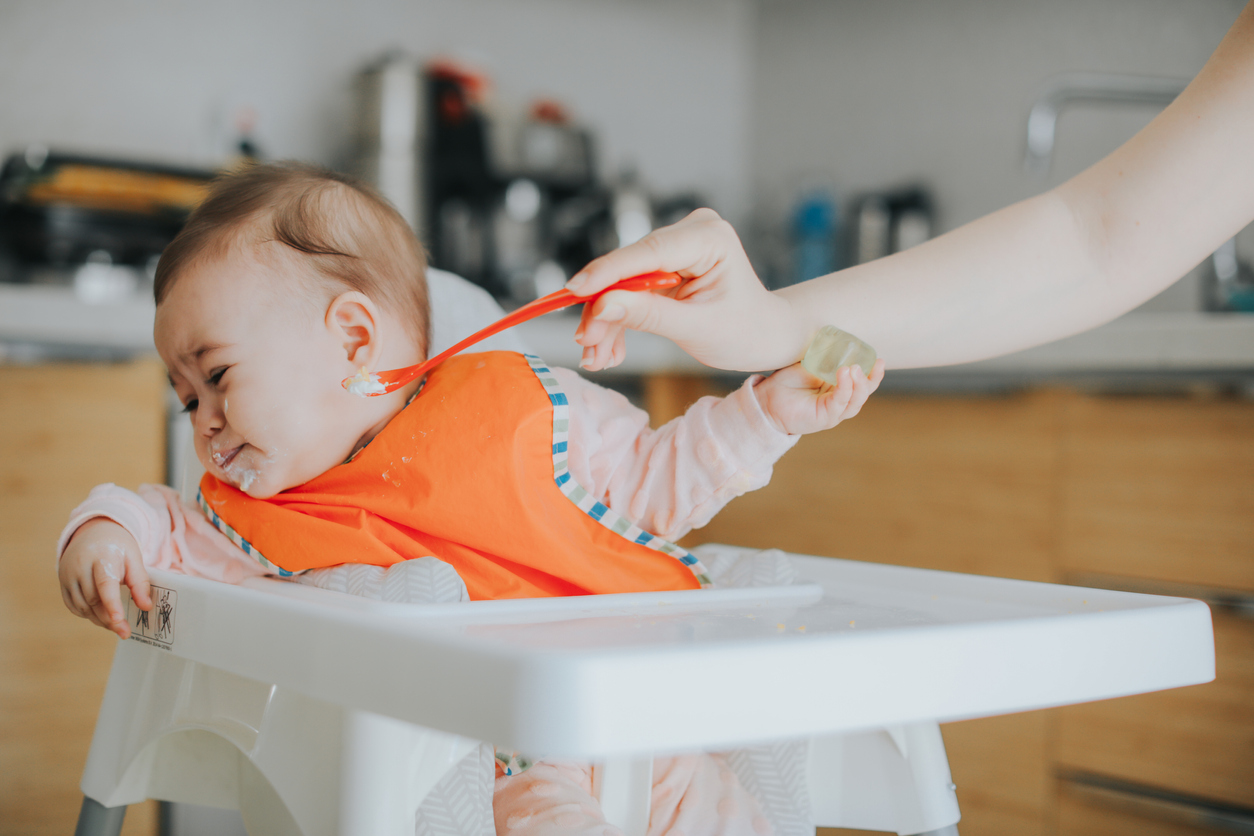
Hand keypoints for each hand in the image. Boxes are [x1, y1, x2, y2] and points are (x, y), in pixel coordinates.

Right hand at [58, 518, 149, 638]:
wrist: (93, 533)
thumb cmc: (118, 547)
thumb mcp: (134, 558)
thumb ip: (140, 582)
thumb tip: (146, 607)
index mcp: (102, 557)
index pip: (105, 585)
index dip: (112, 605)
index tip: (119, 621)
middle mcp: (80, 566)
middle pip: (94, 600)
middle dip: (109, 619)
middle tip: (125, 631)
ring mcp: (68, 575)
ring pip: (83, 606)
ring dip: (99, 619)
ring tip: (116, 626)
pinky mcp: (62, 583)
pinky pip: (74, 606)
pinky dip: (88, 615)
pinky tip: (101, 617)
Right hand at [568, 209, 805, 372]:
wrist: (765, 335)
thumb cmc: (744, 331)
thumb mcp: (697, 329)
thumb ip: (648, 315)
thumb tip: (601, 306)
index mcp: (709, 238)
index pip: (647, 253)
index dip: (607, 273)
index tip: (574, 292)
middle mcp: (691, 231)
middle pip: (629, 268)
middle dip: (605, 309)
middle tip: (587, 346)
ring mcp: (677, 245)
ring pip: (624, 281)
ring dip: (608, 320)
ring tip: (598, 358)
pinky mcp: (666, 262)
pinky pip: (631, 288)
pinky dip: (619, 319)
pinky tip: (610, 349)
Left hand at [753, 359, 885, 435]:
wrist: (766, 399)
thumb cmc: (786, 382)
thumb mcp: (810, 365)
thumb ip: (824, 358)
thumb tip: (838, 340)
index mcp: (838, 390)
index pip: (863, 383)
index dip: (874, 373)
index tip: (879, 359)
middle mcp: (839, 402)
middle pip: (864, 394)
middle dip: (871, 379)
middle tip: (872, 363)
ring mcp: (834, 412)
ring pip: (855, 401)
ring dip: (859, 384)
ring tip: (855, 368)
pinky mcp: (825, 418)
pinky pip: (840, 403)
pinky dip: (844, 389)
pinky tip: (844, 374)